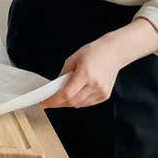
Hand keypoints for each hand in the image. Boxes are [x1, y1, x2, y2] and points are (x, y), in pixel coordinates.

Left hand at [40, 18, 157, 108]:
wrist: (114, 53)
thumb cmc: (93, 52)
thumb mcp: (73, 59)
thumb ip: (63, 74)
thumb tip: (55, 87)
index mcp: (84, 74)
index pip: (66, 94)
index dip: (53, 101)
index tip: (44, 103)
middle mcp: (94, 85)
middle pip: (72, 102)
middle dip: (58, 104)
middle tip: (50, 102)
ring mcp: (101, 91)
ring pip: (79, 104)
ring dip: (68, 103)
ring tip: (61, 98)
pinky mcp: (105, 95)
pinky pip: (88, 103)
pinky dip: (79, 102)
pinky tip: (75, 96)